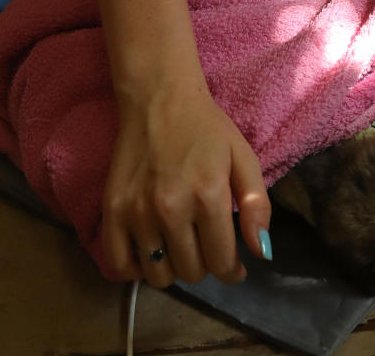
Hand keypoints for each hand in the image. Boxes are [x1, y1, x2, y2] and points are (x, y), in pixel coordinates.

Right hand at [101, 71, 270, 288]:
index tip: (233, 264)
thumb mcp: (243, 158)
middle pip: (191, 272)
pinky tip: (150, 252)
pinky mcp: (112, 210)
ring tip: (180, 246)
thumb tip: (262, 253)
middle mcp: (170, 209)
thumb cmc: (206, 129)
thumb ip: (257, 205)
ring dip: (173, 268)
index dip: (232, 270)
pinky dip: (136, 269)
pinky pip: (120, 265)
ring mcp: (137, 212)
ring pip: (159, 275)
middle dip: (205, 264)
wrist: (159, 99)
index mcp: (208, 196)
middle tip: (205, 244)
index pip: (222, 262)